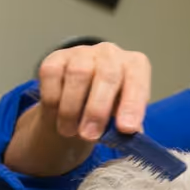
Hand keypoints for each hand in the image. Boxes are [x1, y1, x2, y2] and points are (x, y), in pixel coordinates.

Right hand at [36, 41, 151, 141]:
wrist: (78, 102)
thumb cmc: (107, 109)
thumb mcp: (122, 118)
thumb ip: (128, 126)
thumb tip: (129, 136)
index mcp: (134, 65)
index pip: (137, 80)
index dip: (132, 104)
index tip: (126, 129)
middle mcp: (110, 53)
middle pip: (107, 75)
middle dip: (97, 110)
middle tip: (89, 135)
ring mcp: (82, 52)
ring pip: (78, 74)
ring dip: (72, 108)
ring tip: (70, 132)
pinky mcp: (55, 58)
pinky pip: (52, 75)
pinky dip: (53, 100)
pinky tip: (56, 116)